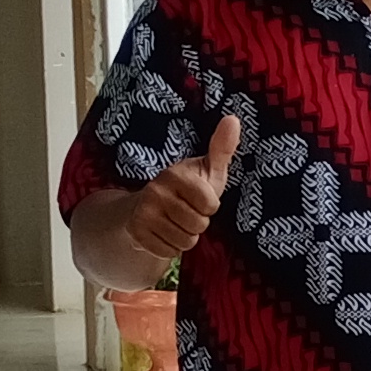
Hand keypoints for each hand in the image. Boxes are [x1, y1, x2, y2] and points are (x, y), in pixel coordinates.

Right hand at [129, 112, 243, 265]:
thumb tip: (234, 119)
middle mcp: (156, 191)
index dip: (210, 206)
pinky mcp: (136, 233)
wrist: (145, 206)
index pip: (210, 205)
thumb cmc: (187, 188)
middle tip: (186, 211)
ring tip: (176, 221)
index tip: (199, 198)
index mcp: (174, 174)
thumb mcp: (207, 168)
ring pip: (185, 241)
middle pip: (198, 225)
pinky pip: (170, 252)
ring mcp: (143, 213)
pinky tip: (163, 232)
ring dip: (186, 236)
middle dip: (198, 223)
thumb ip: (222, 147)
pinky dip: (171, 247)